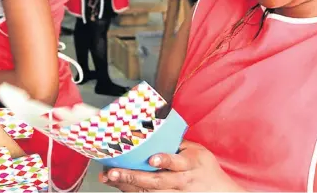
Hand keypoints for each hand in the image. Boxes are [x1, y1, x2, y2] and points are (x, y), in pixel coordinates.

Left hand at [100, 141, 243, 191]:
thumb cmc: (206, 169)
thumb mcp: (198, 151)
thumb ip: (178, 143)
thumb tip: (155, 129)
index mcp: (191, 163)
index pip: (177, 162)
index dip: (164, 161)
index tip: (152, 159)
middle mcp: (183, 181)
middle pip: (157, 181)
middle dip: (133, 177)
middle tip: (114, 172)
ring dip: (128, 186)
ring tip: (110, 178)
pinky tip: (120, 187)